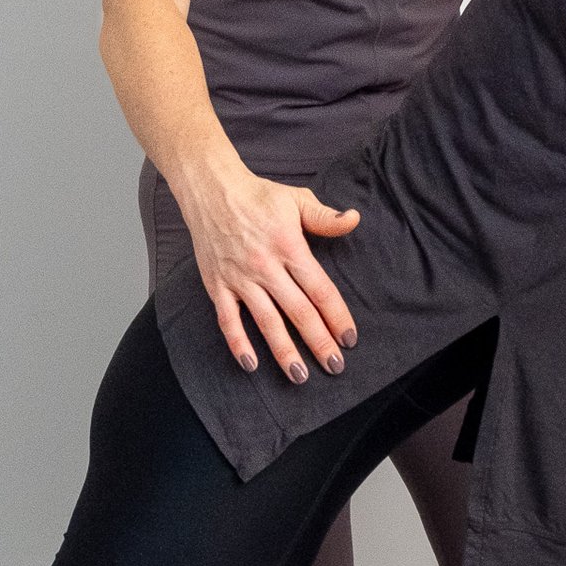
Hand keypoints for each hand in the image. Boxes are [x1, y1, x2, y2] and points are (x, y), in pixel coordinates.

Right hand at [175, 148, 360, 381]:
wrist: (211, 190)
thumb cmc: (258, 196)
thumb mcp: (297, 199)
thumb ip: (326, 217)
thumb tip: (354, 220)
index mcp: (290, 246)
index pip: (320, 289)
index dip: (337, 316)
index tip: (349, 338)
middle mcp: (266, 266)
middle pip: (298, 311)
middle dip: (318, 341)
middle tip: (335, 366)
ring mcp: (240, 278)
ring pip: (266, 322)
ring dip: (284, 351)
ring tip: (300, 375)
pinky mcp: (217, 285)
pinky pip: (228, 320)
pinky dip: (238, 344)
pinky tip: (250, 364)